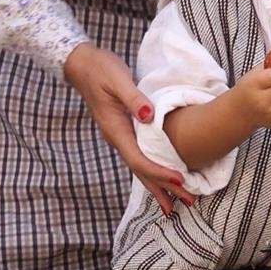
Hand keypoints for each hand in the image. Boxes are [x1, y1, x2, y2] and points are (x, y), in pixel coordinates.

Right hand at [64, 43, 195, 216]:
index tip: (180, 180)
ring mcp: (120, 136)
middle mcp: (117, 138)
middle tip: (188, 202)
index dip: (159, 172)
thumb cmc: (100, 69)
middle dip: (163, 189)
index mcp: (115, 129)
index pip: (139, 160)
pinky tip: (162, 178)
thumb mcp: (118, 79)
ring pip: (140, 167)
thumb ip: (133, 98)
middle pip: (141, 171)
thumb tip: (148, 116)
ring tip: (176, 204)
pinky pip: (140, 157)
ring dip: (158, 186)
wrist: (82, 65)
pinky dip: (153, 171)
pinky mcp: (125, 131)